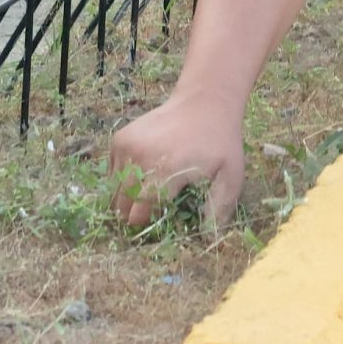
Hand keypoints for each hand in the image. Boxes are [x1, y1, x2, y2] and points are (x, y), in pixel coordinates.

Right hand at [109, 93, 246, 230]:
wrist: (204, 102)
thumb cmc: (219, 143)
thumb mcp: (230, 177)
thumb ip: (218, 210)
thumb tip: (207, 240)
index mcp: (165, 169)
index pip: (140, 212)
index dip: (148, 224)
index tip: (159, 226)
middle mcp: (140, 157)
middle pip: (123, 204)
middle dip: (134, 216)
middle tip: (153, 214)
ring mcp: (126, 146)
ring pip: (114, 191)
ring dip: (127, 199)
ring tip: (150, 194)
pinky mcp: (119, 140)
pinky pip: (112, 173)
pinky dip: (123, 181)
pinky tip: (144, 176)